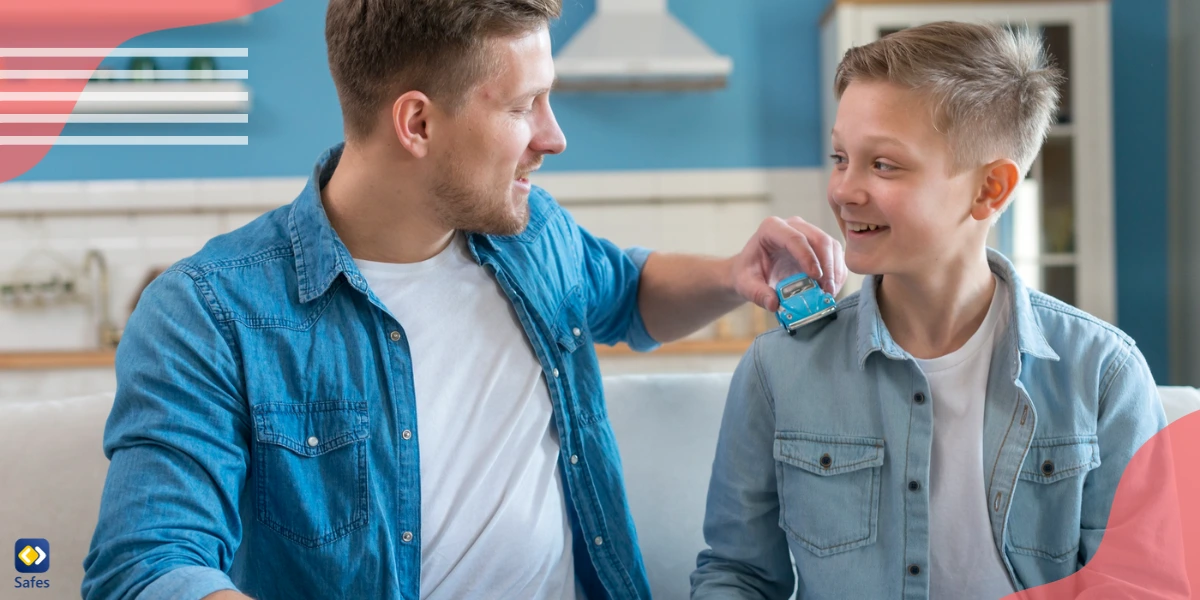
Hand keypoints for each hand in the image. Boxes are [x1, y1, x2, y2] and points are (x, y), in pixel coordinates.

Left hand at [730, 216, 846, 310]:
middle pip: (818, 239)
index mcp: (771, 228)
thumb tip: (774, 304)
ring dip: (835, 271)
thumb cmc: (749, 273)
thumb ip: (757, 293)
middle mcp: (792, 225)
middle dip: (826, 265)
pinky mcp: (819, 245)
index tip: (815, 277)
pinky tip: (832, 289)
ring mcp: (808, 233)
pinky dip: (837, 273)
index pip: (794, 238)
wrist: (755, 270)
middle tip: (827, 290)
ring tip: (830, 293)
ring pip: (831, 246)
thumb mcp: (745, 284)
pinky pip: (835, 255)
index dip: (807, 256)